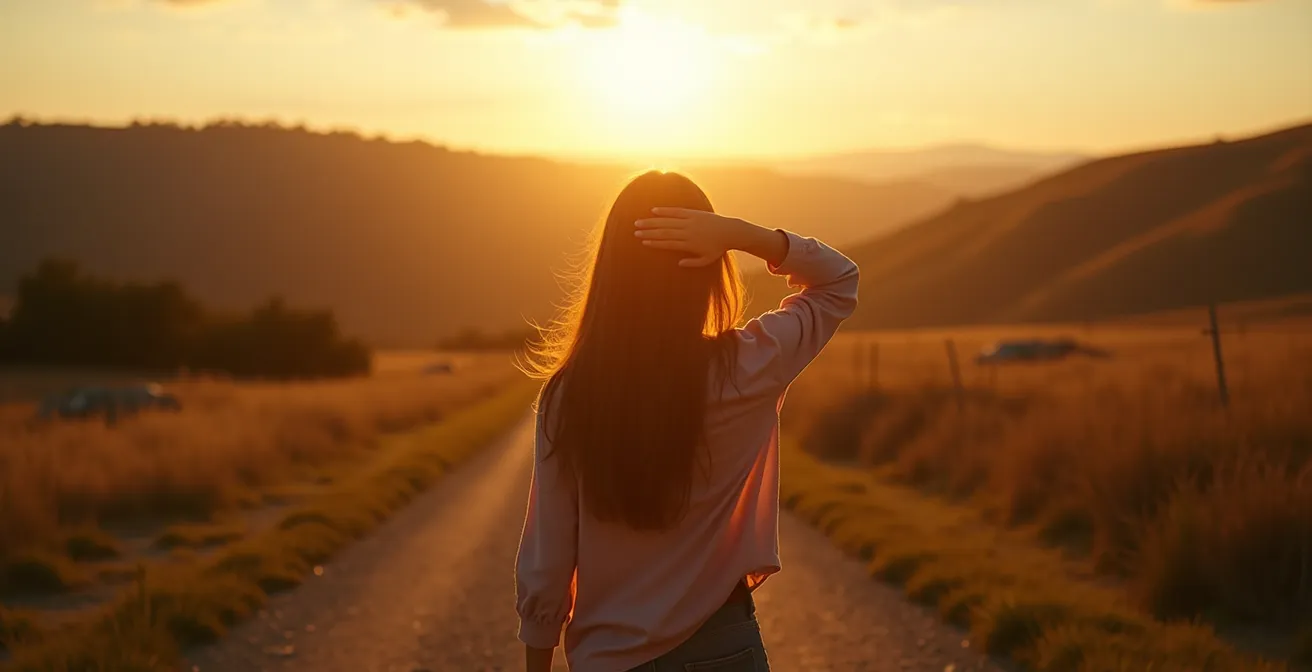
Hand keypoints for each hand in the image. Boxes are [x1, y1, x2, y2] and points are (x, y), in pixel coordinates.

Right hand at [634, 208, 749, 267]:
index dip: (654, 242)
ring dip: (652, 221)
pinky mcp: (693, 213)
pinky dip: (665, 211)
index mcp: (689, 244)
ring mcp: (690, 221)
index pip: (668, 243)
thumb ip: (692, 263)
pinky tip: (654, 210)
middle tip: (635, 231)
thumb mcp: (707, 260)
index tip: (643, 241)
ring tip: (639, 222)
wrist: (730, 231)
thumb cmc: (718, 248)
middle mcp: (687, 232)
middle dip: (648, 231)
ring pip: (667, 221)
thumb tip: (678, 263)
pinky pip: (676, 211)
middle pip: (664, 232)